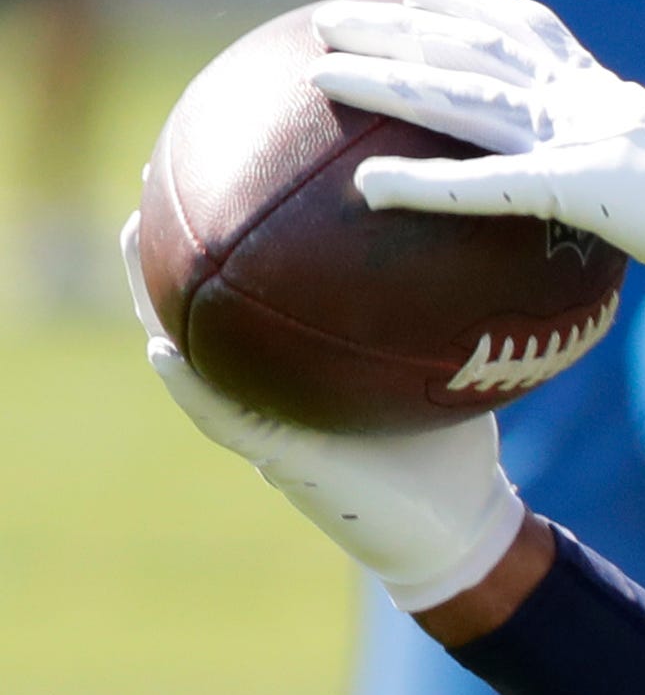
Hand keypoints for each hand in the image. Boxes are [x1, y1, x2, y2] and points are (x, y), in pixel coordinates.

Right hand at [123, 217, 526, 612]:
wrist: (458, 529)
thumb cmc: (450, 444)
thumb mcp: (444, 361)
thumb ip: (436, 310)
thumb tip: (464, 228)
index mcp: (301, 368)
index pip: (252, 293)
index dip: (226, 239)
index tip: (209, 164)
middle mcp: (273, 390)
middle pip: (208, 313)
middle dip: (174, 251)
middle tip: (149, 181)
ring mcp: (271, 426)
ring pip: (193, 358)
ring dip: (156, 303)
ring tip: (130, 242)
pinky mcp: (285, 463)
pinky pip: (228, 421)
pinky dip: (193, 389)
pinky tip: (163, 351)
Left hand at [313, 0, 644, 294]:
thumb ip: (632, 189)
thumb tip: (624, 212)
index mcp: (607, 96)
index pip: (529, 29)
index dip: (470, 3)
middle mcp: (585, 99)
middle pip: (475, 45)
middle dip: (398, 24)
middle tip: (330, 17)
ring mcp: (579, 137)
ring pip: (463, 97)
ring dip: (384, 83)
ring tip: (318, 75)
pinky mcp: (580, 185)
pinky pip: (488, 184)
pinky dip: (426, 183)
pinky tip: (368, 185)